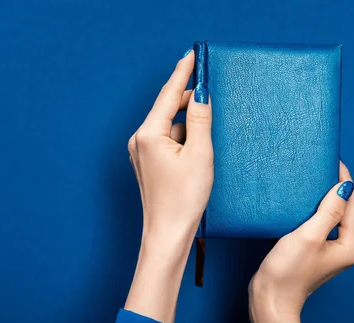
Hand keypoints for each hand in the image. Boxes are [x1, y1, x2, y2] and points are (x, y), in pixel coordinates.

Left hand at [125, 50, 212, 322]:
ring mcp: (142, 153)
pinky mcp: (149, 164)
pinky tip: (200, 150)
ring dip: (190, 125)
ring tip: (210, 137)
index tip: (193, 55)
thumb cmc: (184, 200)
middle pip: (169, 109)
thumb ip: (201, 120)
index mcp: (148, 134)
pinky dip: (184, 139)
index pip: (169, 94)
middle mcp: (140, 140)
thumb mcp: (200, 155)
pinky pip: (168, 141)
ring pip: (171, 126)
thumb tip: (202, 94)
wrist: (168, 235)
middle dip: (191, 102)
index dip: (183, 72)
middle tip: (213, 93)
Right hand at [249, 161, 353, 322]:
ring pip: (333, 214)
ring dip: (324, 196)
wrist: (270, 301)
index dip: (344, 179)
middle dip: (335, 186)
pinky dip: (314, 209)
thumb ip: (329, 210)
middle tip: (319, 165)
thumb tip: (344, 186)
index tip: (331, 159)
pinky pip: (320, 222)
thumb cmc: (288, 272)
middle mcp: (345, 247)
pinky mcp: (315, 250)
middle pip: (346, 207)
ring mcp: (330, 250)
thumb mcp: (308, 236)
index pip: (352, 202)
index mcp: (350, 245)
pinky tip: (301, 200)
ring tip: (311, 178)